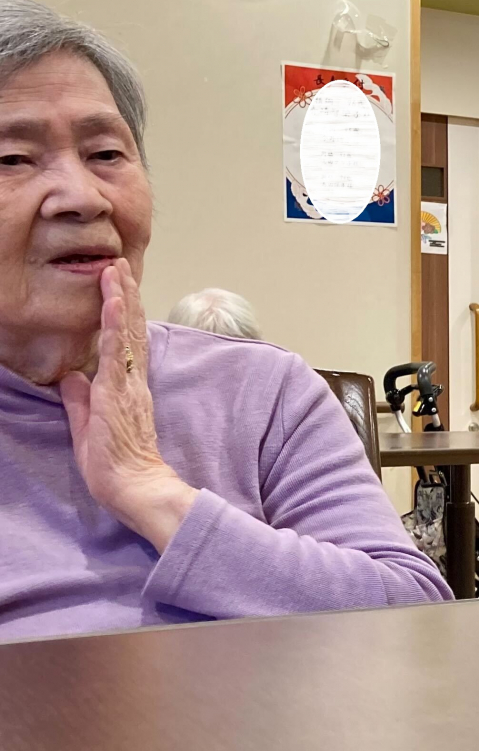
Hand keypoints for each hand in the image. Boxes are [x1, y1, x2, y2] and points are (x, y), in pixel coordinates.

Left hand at [58, 260, 197, 550]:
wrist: (135, 489)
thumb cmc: (115, 467)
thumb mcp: (88, 428)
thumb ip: (80, 401)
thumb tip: (71, 376)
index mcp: (125, 388)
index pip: (123, 343)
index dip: (120, 313)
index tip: (116, 285)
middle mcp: (131, 381)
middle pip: (130, 329)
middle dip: (124, 293)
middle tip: (118, 261)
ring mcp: (127, 384)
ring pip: (126, 332)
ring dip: (120, 297)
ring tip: (115, 268)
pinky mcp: (120, 391)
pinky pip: (118, 351)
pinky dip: (117, 323)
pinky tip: (114, 301)